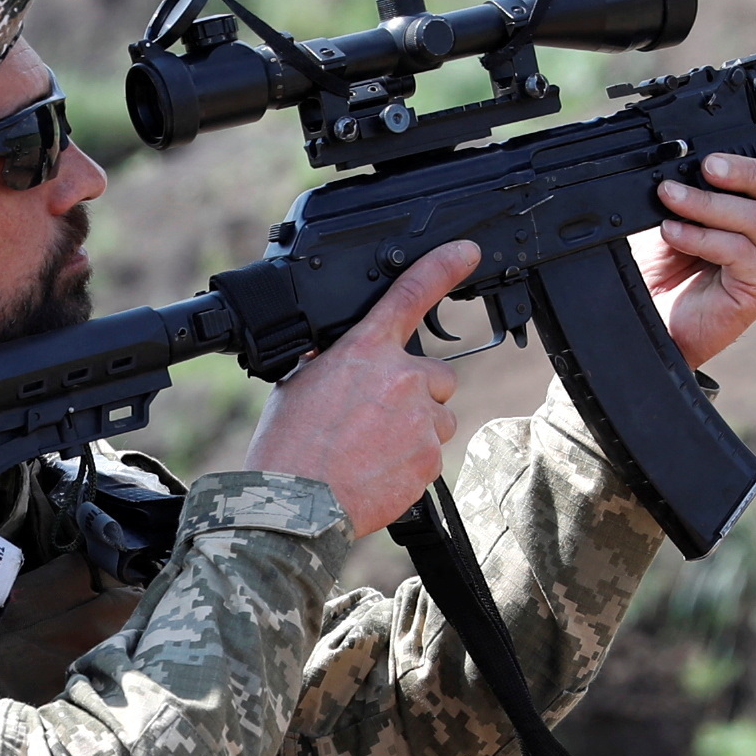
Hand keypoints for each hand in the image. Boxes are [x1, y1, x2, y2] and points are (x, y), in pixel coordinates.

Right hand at [242, 241, 478, 538]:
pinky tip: (378, 472)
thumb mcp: (299, 383)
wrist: (296, 502)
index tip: (466, 253)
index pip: (412, 293)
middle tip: (378, 420)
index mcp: (365, 349)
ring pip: (438, 418)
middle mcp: (401, 377)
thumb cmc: (288, 445)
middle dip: (416, 395)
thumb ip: (333, 362)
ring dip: (416, 430)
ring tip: (374, 450)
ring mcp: (420, 419)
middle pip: (436, 377)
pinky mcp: (428, 459)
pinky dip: (411, 464)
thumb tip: (335, 358)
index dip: (444, 267)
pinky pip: (432, 454)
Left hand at [645, 146, 755, 369]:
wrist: (648, 318)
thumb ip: (704, 187)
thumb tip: (698, 162)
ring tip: (670, 198)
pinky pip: (738, 249)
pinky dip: (701, 235)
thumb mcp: (684, 213)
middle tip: (709, 167)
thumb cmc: (664, 268)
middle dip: (750, 171)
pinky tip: (673, 233)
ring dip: (707, 202)